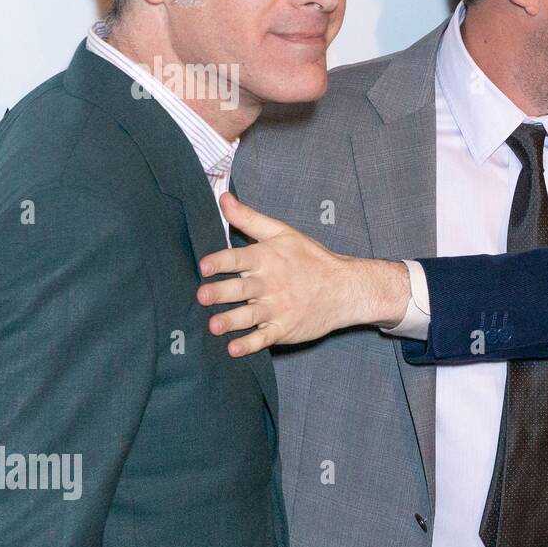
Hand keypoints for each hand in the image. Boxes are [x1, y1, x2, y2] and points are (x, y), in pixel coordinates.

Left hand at [197, 193, 410, 356]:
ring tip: (214, 326)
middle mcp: (269, 284)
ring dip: (231, 321)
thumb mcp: (282, 233)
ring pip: (249, 316)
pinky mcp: (284, 329)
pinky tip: (234, 349)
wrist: (344, 288)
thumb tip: (223, 197)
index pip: (238, 258)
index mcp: (266, 258)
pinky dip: (250, 345)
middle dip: (220, 293)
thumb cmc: (310, 259)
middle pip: (240, 289)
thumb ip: (249, 218)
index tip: (204, 266)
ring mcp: (277, 308)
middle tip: (202, 296)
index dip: (220, 261)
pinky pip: (264, 338)